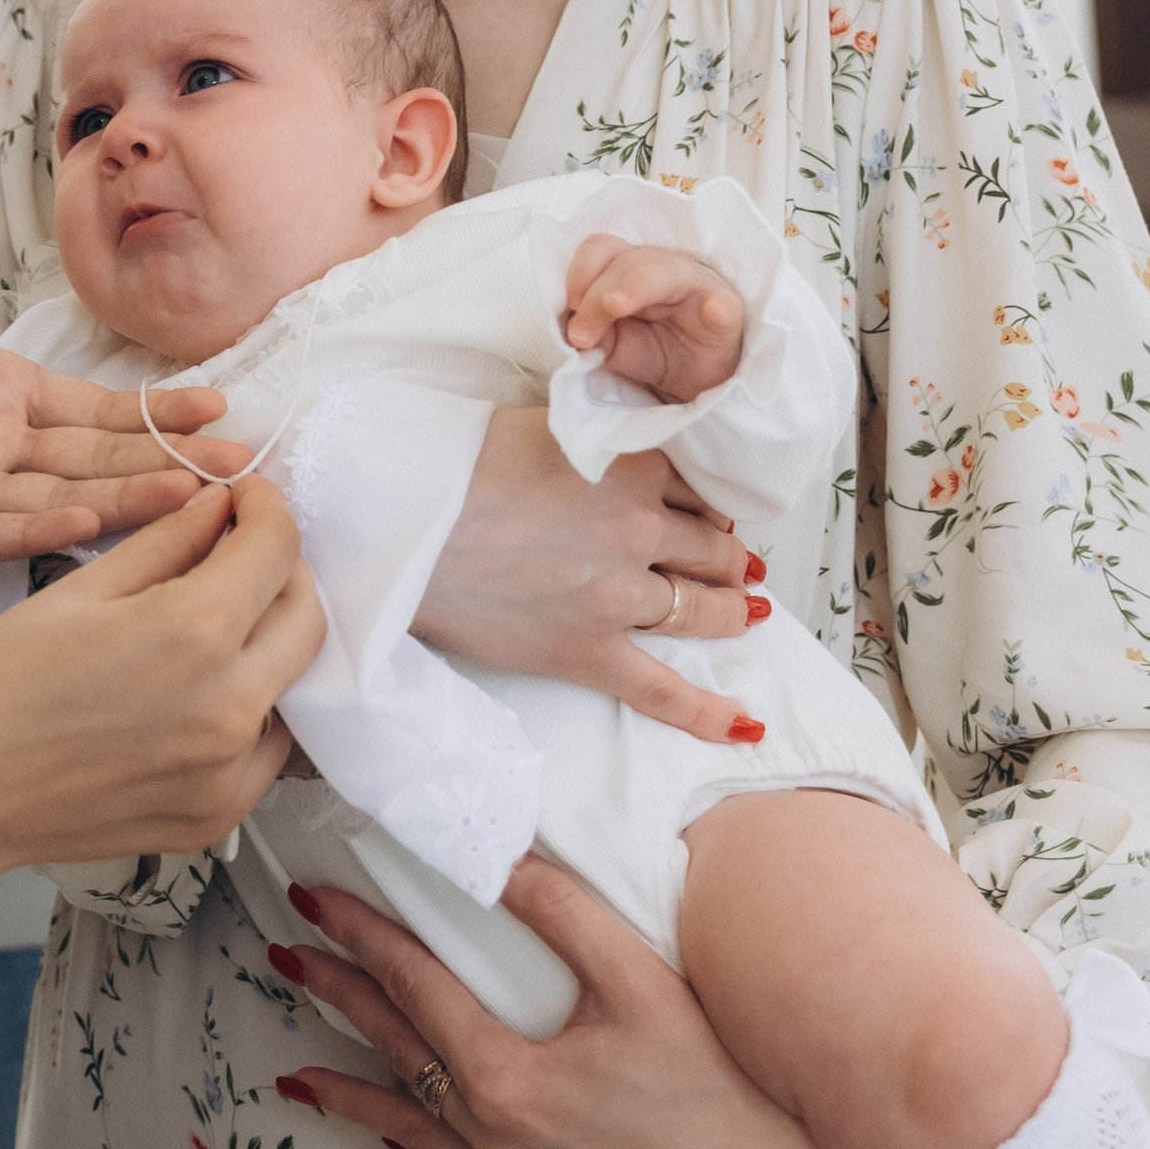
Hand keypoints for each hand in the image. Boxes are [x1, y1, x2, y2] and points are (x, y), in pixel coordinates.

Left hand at [0, 287, 243, 623]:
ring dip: (124, 498)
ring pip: (61, 497)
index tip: (217, 408)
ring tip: (189, 495)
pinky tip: (86, 519)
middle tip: (239, 466)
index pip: (91, 407)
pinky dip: (38, 526)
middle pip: (97, 456)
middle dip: (167, 459)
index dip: (151, 410)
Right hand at [0, 481, 323, 982]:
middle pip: (306, 615)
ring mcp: (231, 770)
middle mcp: (230, 705)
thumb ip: (166, 543)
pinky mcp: (220, 814)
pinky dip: (252, 707)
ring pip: (294, 682)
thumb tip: (220, 507)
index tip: (243, 499)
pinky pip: (267, 746)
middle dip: (282, 568)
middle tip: (238, 552)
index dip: (266, 509)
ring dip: (270, 639)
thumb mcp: (79, 590)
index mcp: (192, 633)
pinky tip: (202, 692)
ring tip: (219, 621)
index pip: (276, 548)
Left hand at [269, 859, 850, 1148]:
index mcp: (510, 1081)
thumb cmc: (714, 1076)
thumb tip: (498, 857)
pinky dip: (394, 1139)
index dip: (363, 936)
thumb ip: (562, 916)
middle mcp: (492, 1141)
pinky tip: (371, 1125)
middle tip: (286, 949)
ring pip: (402, 1118)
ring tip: (290, 1062)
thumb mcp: (641, 980)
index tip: (319, 897)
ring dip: (346, 1080)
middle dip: (336, 993)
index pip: (415, 988)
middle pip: (392, 1049)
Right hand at [410, 404, 760, 743]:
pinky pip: (661, 688)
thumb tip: (611, 450)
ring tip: (743, 611)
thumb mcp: (541, 425)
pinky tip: (743, 722)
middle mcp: (637, 529)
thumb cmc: (453, 467)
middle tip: (734, 562)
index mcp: (629, 466)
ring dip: (728, 609)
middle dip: (726, 556)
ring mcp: (619, 596)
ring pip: (700, 607)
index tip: (706, 511)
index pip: (694, 485)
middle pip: (708, 547)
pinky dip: (706, 710)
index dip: (704, 502)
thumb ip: (593, 439)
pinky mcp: (589, 650)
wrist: (406, 526)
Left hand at [563, 232, 744, 406]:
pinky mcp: (726, 315)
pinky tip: (713, 310)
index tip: (568, 304)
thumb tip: (572, 333)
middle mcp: (662, 269)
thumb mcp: (614, 346)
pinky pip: (725, 306)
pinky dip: (718, 307)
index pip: (602, 251)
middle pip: (627, 262)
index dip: (581, 271)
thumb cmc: (655, 348)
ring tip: (616, 305)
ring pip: (668, 272)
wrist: (698, 379)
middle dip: (597, 295)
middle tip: (580, 335)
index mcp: (630, 270)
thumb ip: (593, 335)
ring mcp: (697, 288)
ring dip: (636, 287)